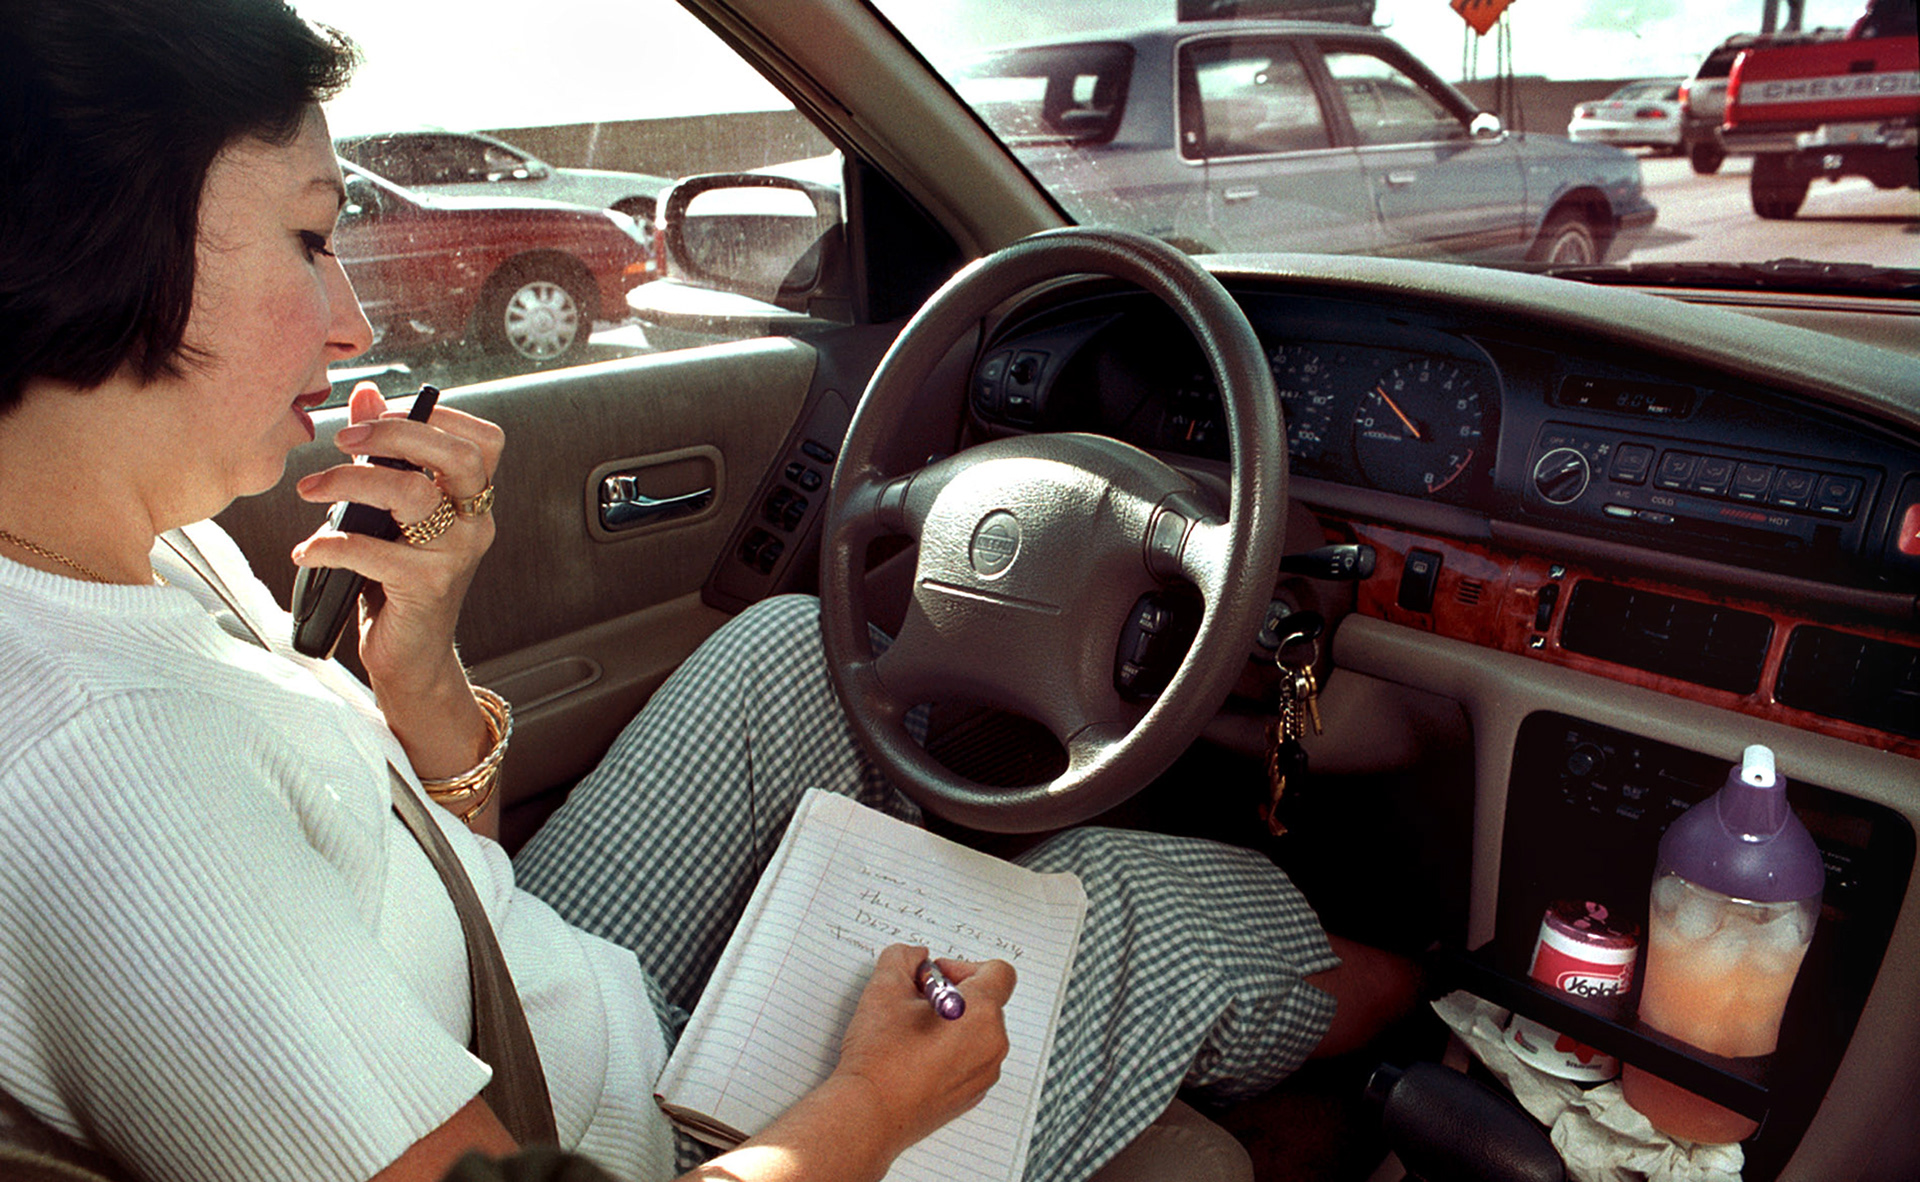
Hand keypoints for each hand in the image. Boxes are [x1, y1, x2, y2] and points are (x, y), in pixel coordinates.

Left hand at [291, 382, 505, 771]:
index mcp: (472, 501)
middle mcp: (475, 524)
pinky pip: (375, 551)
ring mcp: (457, 556)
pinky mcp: (428, 587)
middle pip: (457, 456)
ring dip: (349, 482)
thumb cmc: (397, 580)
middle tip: (343, 441)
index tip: (383, 416)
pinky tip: (308, 550)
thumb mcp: (390, 511)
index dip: (437, 417)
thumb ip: (382, 454)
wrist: (410, 656)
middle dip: (395, 435)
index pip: (483, 441)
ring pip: (412, 494)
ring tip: (310, 489)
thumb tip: (366, 395)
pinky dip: (331, 544)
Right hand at [831, 944, 1016, 1157]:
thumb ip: (903, 958)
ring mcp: (984, 1074)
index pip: (999, 971)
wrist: (869, 1114)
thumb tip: (914, 957)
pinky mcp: (972, 1095)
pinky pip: (971, 1059)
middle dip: (953, 994)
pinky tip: (916, 1057)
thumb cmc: (879, 1059)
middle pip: (986, 1001)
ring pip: (978, 1031)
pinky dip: (951, 1052)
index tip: (935, 978)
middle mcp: (992, 1044)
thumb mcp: (884, 988)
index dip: (964, 966)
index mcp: (981, 1013)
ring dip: (952, 1023)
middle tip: (916, 1003)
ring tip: (913, 1033)